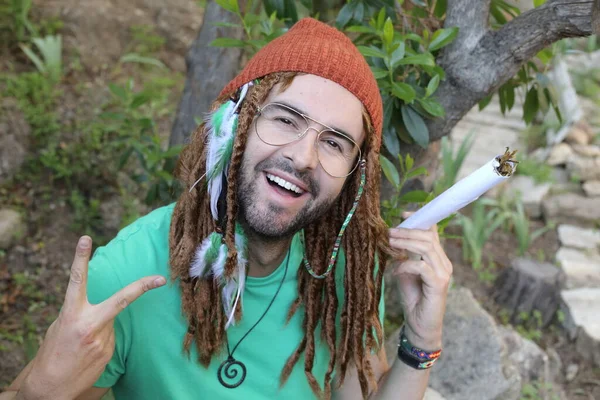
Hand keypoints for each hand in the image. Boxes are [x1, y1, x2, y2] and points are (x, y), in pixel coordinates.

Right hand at [18, 236, 165, 399]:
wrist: (51, 387)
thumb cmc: (53, 351)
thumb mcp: (59, 326)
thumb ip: (78, 310)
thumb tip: (97, 304)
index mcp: (71, 314)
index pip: (76, 280)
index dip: (80, 258)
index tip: (85, 239)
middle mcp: (90, 324)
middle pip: (121, 299)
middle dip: (143, 287)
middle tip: (161, 279)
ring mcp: (103, 339)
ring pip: (111, 322)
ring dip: (101, 328)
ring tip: (83, 344)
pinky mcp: (110, 351)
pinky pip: (111, 337)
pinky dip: (102, 340)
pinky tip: (88, 352)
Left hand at [388, 215, 452, 349]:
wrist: (420, 326)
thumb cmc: (413, 299)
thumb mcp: (405, 272)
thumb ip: (404, 256)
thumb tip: (392, 239)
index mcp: (437, 258)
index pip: (433, 232)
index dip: (419, 220)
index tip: (403, 214)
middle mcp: (444, 263)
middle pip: (428, 237)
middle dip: (407, 231)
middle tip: (389, 232)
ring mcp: (443, 273)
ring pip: (426, 248)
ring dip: (405, 243)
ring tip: (389, 242)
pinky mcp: (439, 285)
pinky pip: (421, 267)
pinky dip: (406, 265)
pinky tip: (395, 270)